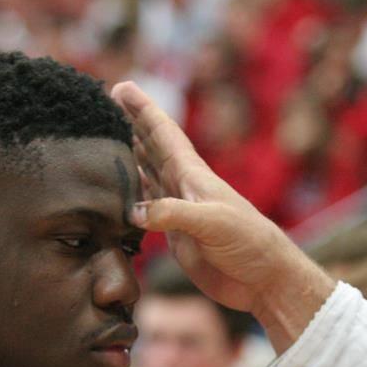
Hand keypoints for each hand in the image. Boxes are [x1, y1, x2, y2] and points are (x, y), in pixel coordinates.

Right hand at [110, 81, 334, 352]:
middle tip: (103, 105)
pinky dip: (129, 197)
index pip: (163, 134)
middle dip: (129, 125)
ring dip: (128, 157)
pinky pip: (145, 209)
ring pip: (146, 175)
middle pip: (150, 148)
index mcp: (193, 174)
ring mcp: (178, 210)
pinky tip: (118, 193)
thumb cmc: (248, 242)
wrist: (263, 279)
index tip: (120, 87)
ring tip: (105, 140)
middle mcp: (182, 187)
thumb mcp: (212, 222)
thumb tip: (132, 211)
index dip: (143, 110)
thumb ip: (172, 214)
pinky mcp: (175, 235)